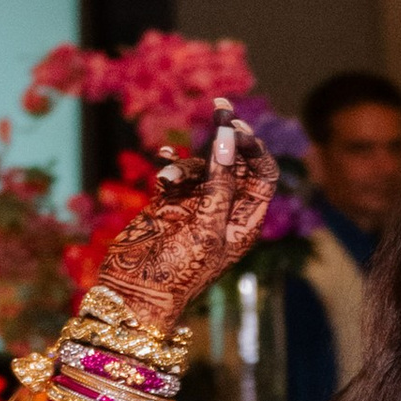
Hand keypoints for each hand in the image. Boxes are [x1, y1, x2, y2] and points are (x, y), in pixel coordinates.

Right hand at [92, 97, 279, 329]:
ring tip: (166, 181)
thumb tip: (227, 139)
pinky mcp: (169, 203)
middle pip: (235, 162)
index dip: (255, 148)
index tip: (238, 128)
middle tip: (220, 109)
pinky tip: (161, 161)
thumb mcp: (206, 228)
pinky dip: (169, 164)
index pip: (263, 174)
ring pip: (201, 165)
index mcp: (246, 221)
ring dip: (185, 165)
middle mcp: (225, 210)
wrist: (137, 291)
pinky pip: (174, 172)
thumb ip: (218, 184)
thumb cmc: (180, 271)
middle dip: (227, 138)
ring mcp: (197, 205)